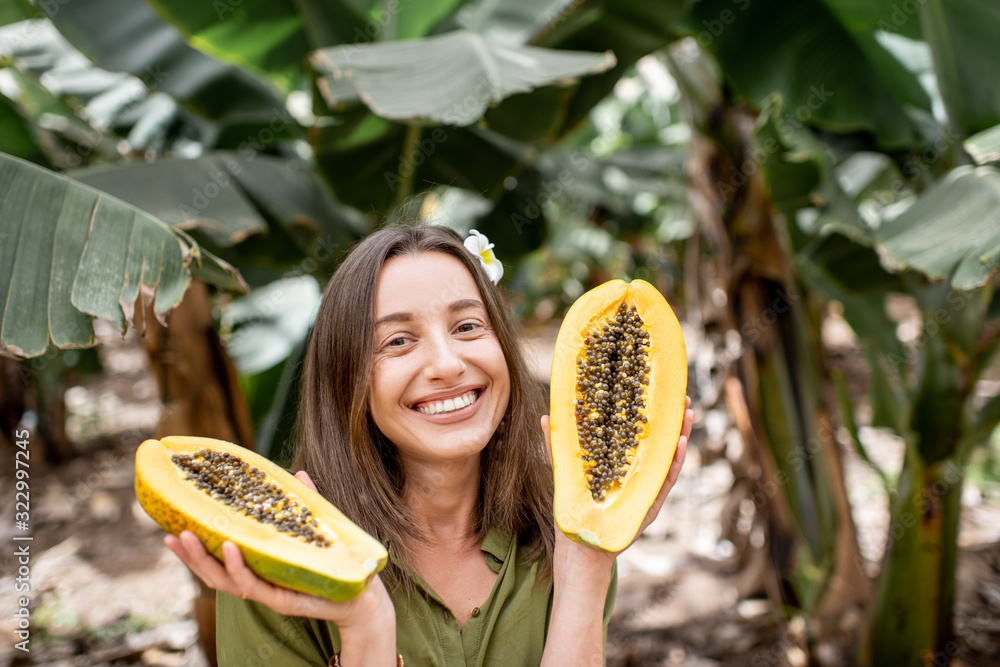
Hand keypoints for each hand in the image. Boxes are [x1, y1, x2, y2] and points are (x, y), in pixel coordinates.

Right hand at [163, 471, 393, 631]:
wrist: (362, 594)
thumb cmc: (335, 562)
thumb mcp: (315, 527)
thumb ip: (303, 503)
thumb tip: (297, 471)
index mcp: (259, 566)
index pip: (219, 558)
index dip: (195, 547)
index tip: (172, 526)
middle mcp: (258, 581)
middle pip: (212, 572)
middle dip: (188, 556)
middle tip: (167, 534)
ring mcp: (267, 591)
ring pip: (225, 580)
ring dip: (204, 560)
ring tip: (187, 537)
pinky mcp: (282, 599)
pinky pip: (253, 584)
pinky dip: (238, 567)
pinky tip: (230, 547)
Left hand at [541, 395, 693, 554]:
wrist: (579, 548)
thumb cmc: (574, 510)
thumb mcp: (565, 472)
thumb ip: (558, 445)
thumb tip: (546, 416)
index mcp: (620, 464)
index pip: (637, 434)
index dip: (646, 412)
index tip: (653, 389)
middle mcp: (637, 474)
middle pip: (658, 442)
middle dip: (671, 419)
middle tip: (680, 396)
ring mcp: (646, 488)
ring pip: (668, 459)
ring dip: (680, 436)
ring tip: (686, 414)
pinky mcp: (650, 505)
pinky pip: (665, 481)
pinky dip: (674, 463)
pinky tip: (680, 445)